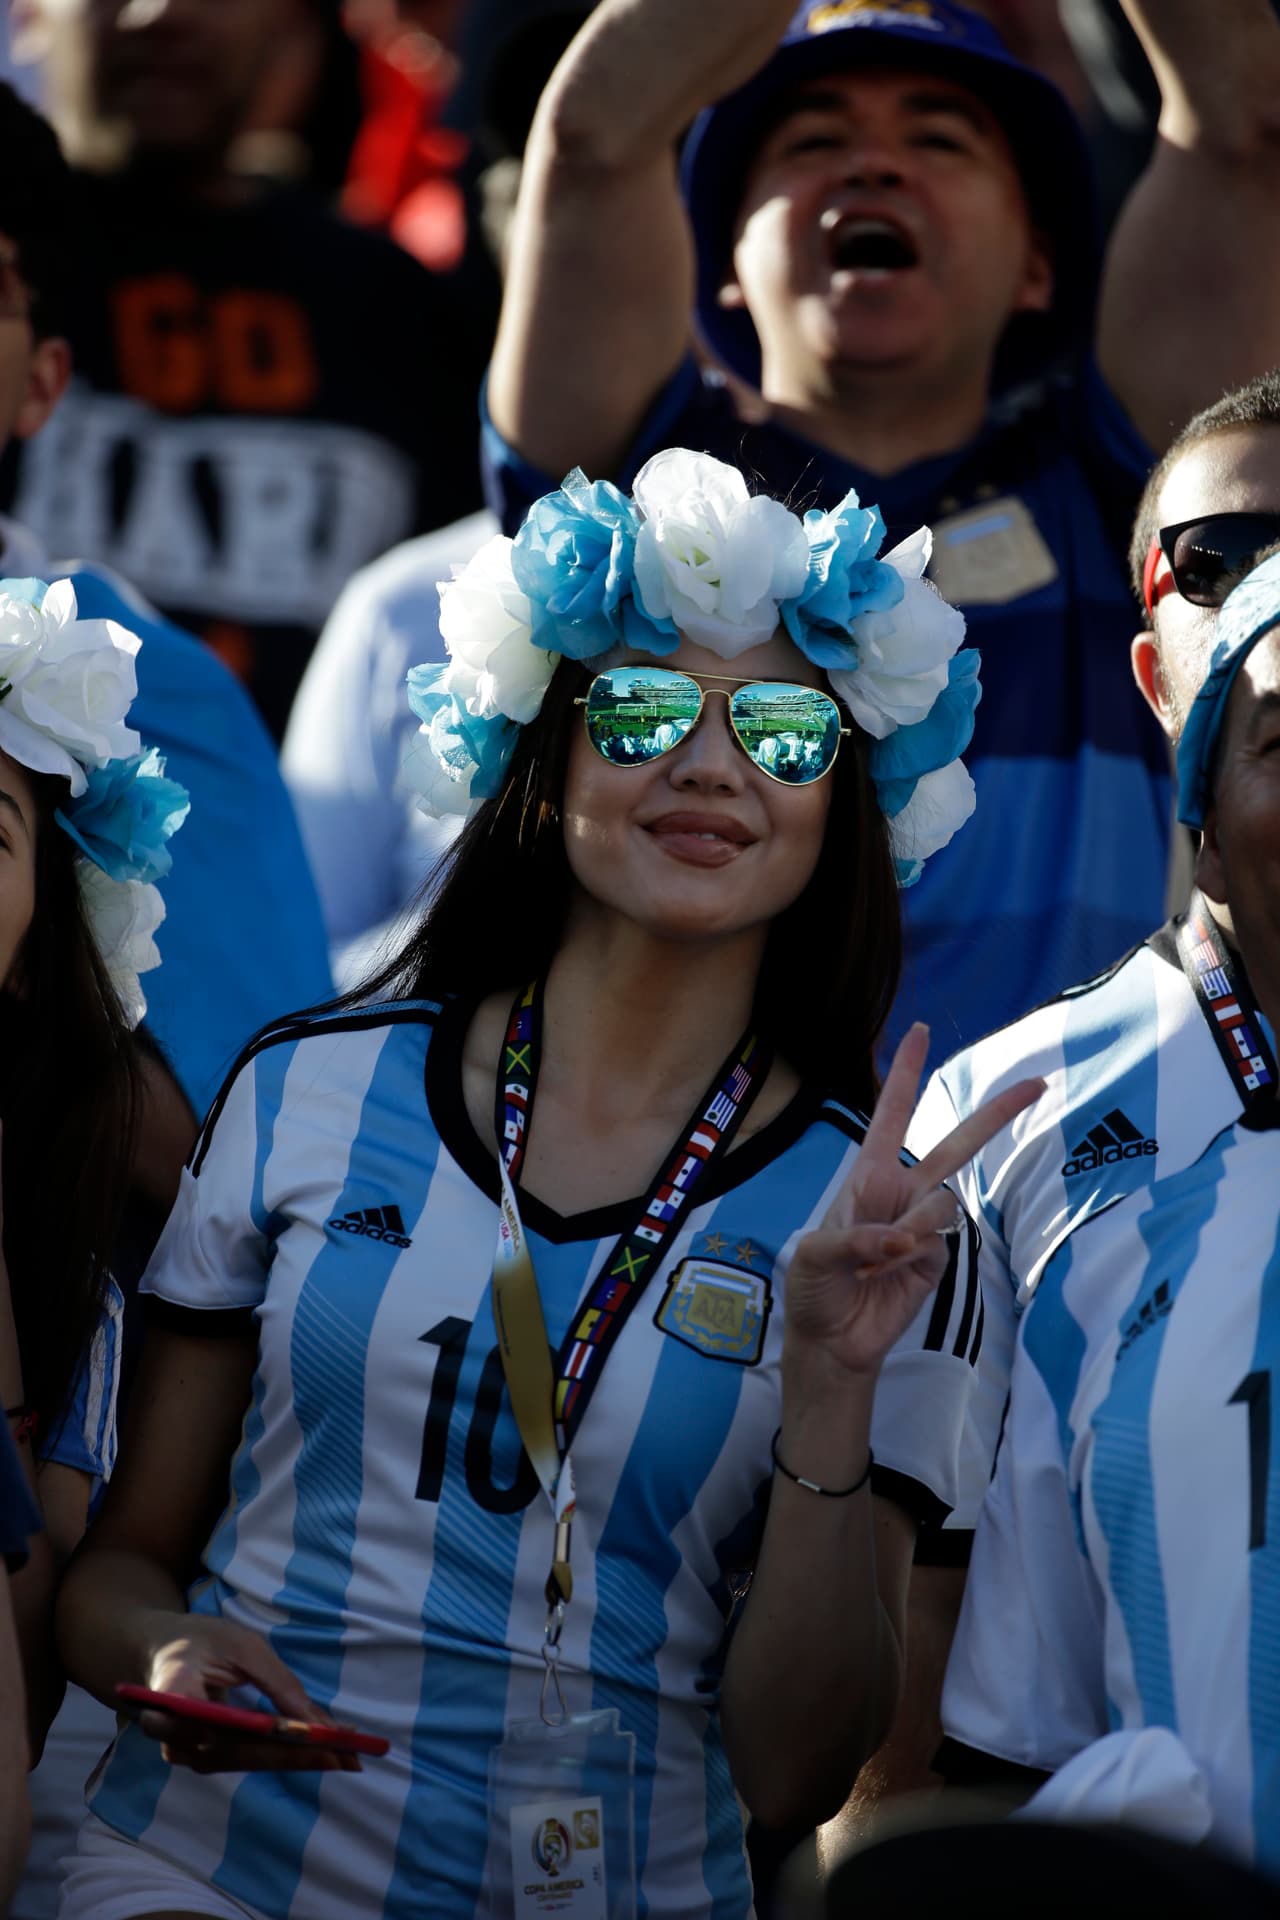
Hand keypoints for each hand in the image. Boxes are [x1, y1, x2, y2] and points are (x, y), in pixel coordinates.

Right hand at [138, 1613, 361, 1773]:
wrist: (161, 1653)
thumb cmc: (202, 1641)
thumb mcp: (242, 1645)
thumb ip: (277, 1682)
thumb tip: (314, 1723)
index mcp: (173, 1693)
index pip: (220, 1724)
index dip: (268, 1736)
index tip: (315, 1738)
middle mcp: (171, 1734)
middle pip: (237, 1751)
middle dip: (295, 1755)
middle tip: (345, 1755)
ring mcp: (184, 1751)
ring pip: (244, 1761)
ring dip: (294, 1760)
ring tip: (344, 1756)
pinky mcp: (201, 1756)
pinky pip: (244, 1759)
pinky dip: (281, 1756)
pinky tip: (319, 1753)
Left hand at [784, 1023, 1041, 1379]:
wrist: (831, 1340)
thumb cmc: (813, 1288)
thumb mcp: (813, 1256)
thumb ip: (855, 1239)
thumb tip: (903, 1237)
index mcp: (867, 1176)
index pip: (890, 1116)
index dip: (906, 1075)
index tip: (920, 1032)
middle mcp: (901, 1192)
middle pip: (955, 1145)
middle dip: (995, 1116)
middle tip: (1037, 1084)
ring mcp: (924, 1225)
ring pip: (943, 1203)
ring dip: (911, 1228)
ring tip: (875, 1260)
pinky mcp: (938, 1260)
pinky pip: (941, 1243)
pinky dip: (912, 1256)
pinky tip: (886, 1275)